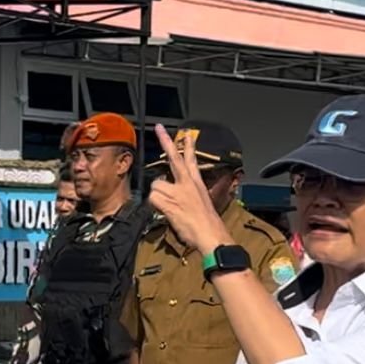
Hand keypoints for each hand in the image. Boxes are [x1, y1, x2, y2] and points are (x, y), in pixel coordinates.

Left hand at [148, 124, 231, 254]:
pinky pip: (153, 199)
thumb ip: (188, 198)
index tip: (186, 134)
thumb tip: (177, 200)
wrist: (211, 234)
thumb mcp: (203, 205)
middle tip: (159, 128)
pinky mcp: (170, 201)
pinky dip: (155, 206)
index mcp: (196, 184)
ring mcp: (178, 191)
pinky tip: (164, 212)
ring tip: (168, 207)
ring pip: (156, 185)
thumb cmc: (208, 225)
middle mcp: (187, 184)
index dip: (188, 146)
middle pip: (174, 158)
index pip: (191, 160)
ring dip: (158, 196)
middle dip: (166, 141)